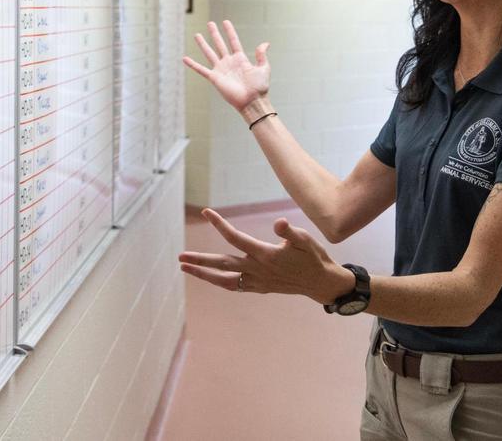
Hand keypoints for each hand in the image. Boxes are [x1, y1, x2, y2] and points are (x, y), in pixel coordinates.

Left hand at [178, 209, 352, 303]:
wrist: (321, 283)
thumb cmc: (314, 258)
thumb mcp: (306, 240)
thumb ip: (290, 232)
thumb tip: (278, 223)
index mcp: (265, 254)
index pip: (236, 238)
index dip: (220, 225)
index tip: (206, 212)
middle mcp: (257, 270)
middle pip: (222, 264)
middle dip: (200, 261)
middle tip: (180, 257)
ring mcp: (257, 281)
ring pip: (224, 279)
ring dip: (204, 274)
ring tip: (186, 268)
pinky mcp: (260, 288)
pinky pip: (234, 287)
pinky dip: (219, 282)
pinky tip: (210, 278)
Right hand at [183, 20, 270, 112]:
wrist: (252, 101)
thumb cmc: (259, 87)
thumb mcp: (263, 69)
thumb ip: (262, 56)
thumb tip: (265, 43)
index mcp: (240, 59)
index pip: (233, 41)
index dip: (230, 31)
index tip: (225, 22)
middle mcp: (229, 62)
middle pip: (220, 44)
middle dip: (214, 34)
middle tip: (210, 23)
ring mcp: (221, 69)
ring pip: (209, 53)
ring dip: (203, 44)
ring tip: (197, 35)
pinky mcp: (215, 78)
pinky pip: (201, 70)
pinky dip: (193, 65)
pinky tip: (185, 59)